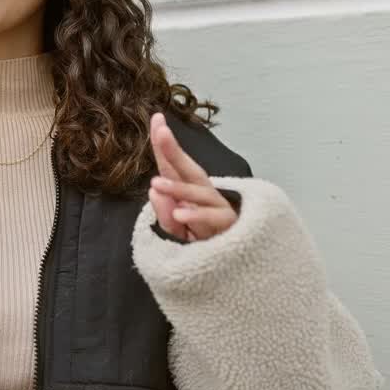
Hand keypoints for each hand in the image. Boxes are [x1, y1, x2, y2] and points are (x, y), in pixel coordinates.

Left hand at [146, 112, 237, 242]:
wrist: (235, 271)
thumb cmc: (203, 246)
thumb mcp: (176, 232)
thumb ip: (164, 214)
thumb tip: (153, 190)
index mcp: (190, 193)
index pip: (174, 167)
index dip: (164, 145)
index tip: (156, 119)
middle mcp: (206, 196)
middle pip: (190, 170)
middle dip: (175, 150)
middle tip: (160, 131)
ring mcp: (219, 209)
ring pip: (200, 194)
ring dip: (178, 188)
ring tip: (156, 184)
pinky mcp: (230, 227)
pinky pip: (213, 219)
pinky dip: (197, 216)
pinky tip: (180, 213)